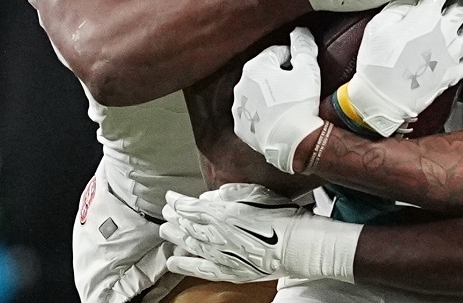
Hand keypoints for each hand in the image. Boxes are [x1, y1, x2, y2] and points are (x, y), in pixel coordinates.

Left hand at [161, 184, 303, 282]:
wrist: (298, 245)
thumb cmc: (282, 215)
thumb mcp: (258, 193)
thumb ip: (232, 193)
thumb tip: (210, 197)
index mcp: (222, 213)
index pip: (191, 207)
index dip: (178, 202)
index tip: (170, 197)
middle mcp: (216, 235)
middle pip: (188, 226)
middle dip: (175, 217)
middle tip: (166, 212)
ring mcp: (221, 254)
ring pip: (190, 245)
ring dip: (175, 237)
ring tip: (165, 231)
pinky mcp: (228, 270)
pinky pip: (200, 269)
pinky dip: (184, 266)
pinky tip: (173, 263)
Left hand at [233, 28, 323, 172]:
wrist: (293, 141)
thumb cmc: (300, 104)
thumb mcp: (308, 69)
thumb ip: (303, 46)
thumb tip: (300, 31)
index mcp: (255, 67)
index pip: (277, 53)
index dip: (293, 59)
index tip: (303, 70)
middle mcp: (241, 85)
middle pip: (265, 73)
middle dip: (279, 77)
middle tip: (297, 87)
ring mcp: (239, 107)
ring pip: (257, 94)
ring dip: (269, 95)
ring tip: (287, 104)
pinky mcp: (241, 126)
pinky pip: (253, 114)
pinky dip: (263, 114)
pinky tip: (277, 118)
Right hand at [342, 0, 462, 135]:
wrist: (382, 97)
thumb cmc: (377, 60)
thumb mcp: (379, 24)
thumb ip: (400, 6)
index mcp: (427, 17)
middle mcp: (445, 32)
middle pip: (461, 9)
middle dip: (455, 2)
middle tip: (447, 3)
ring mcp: (452, 54)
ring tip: (455, 27)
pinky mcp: (453, 74)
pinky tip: (459, 52)